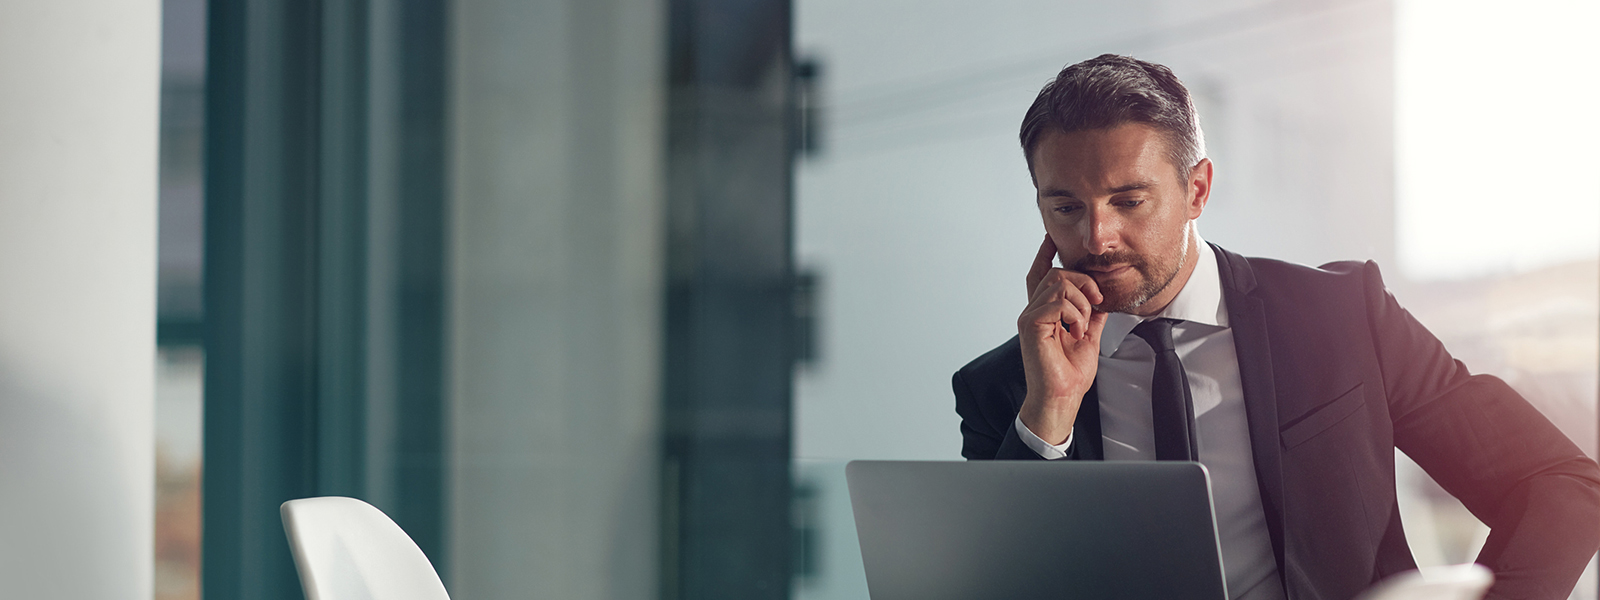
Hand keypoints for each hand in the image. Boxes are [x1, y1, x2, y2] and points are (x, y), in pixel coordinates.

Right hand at [1017, 234, 1107, 444]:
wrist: (1062, 397)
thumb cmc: (1071, 373)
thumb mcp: (1089, 336)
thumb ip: (1092, 315)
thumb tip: (1101, 299)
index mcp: (1043, 312)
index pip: (1040, 275)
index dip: (1044, 254)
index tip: (1050, 238)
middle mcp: (1032, 311)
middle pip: (1057, 274)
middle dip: (1083, 283)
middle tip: (1096, 304)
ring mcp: (1029, 317)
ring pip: (1059, 283)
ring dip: (1081, 302)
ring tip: (1082, 326)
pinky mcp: (1031, 325)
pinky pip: (1058, 301)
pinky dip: (1075, 314)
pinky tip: (1075, 331)